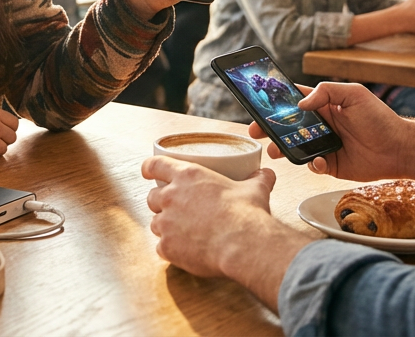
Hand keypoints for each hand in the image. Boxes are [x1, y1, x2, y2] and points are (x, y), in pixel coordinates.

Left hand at [144, 157, 309, 306]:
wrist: (243, 243)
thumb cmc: (247, 214)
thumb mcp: (255, 189)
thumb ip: (258, 178)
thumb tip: (266, 173)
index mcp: (188, 176)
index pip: (156, 165)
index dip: (150, 168)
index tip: (148, 171)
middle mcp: (171, 197)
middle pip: (152, 197)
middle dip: (161, 203)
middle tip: (176, 209)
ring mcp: (166, 223)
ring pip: (155, 223)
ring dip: (165, 226)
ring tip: (183, 232)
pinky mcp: (167, 247)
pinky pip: (162, 248)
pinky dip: (171, 249)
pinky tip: (186, 251)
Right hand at [249, 82, 411, 180]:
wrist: (400, 149)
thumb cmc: (380, 118)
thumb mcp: (354, 94)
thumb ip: (326, 92)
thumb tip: (301, 105)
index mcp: (324, 105)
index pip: (294, 101)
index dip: (275, 102)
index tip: (258, 103)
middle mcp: (321, 125)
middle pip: (288, 126)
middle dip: (269, 128)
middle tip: (256, 131)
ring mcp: (324, 145)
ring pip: (295, 146)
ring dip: (282, 148)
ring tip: (276, 151)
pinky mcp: (330, 165)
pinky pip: (312, 165)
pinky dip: (312, 164)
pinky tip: (320, 161)